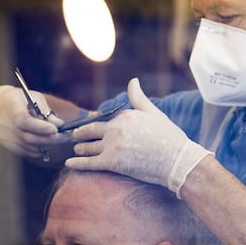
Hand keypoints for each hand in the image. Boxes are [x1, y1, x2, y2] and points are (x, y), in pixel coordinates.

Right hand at [0, 85, 69, 157]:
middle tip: (62, 137)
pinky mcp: (8, 144)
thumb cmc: (17, 99)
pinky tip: (44, 145)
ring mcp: (7, 137)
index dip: (41, 127)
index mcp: (12, 110)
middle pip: (29, 137)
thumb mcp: (32, 97)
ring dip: (43, 145)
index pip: (25, 122)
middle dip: (48, 139)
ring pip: (28, 146)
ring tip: (55, 141)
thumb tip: (59, 124)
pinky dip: (36, 150)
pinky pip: (24, 151)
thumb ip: (45, 111)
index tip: (55, 129)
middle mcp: (8, 126)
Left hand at [67, 78, 211, 196]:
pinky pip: (89, 163)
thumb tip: (133, 80)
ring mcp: (112, 146)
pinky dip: (77, 163)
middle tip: (75, 135)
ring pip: (88, 147)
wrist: (177, 160)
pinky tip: (69, 163)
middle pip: (91, 131)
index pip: (105, 119)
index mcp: (124, 116)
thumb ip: (138, 98)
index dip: (95, 123)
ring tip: (75, 149)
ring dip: (79, 148)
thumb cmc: (169, 137)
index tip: (89, 125)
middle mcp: (115, 129)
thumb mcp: (153, 113)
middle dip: (81, 133)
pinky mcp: (112, 162)